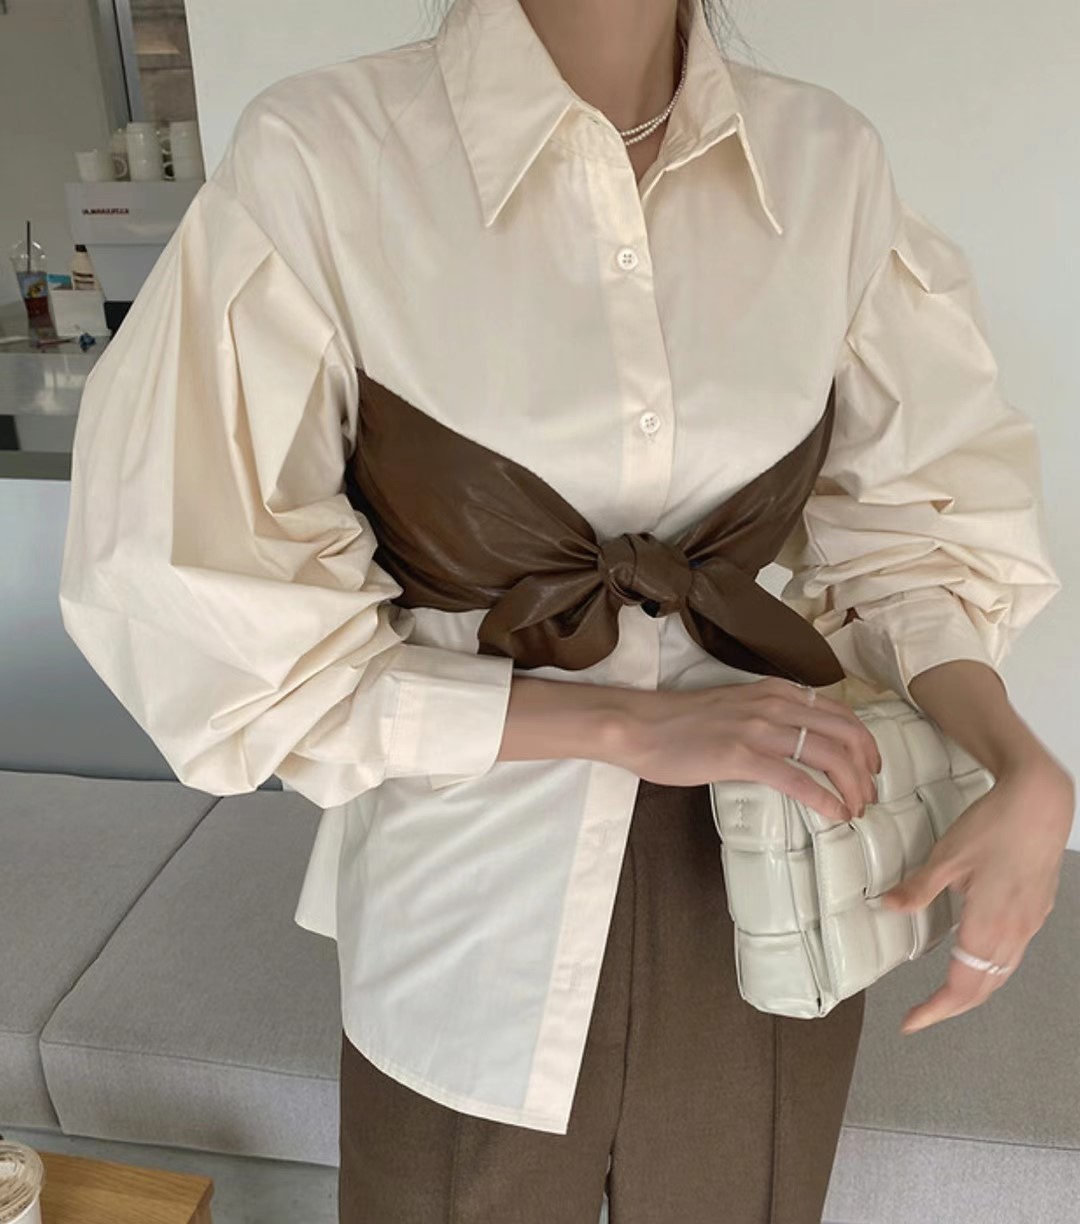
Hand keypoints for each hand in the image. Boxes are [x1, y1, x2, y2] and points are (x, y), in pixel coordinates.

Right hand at [617, 675, 881, 823]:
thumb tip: (793, 743)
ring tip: (856, 808)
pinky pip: (798, 780)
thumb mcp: (735, 706)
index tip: (871, 765)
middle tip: (870, 793)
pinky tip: (834, 814)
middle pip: (845, 732)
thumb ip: (767, 717)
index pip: (839, 711)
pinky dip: (824, 799)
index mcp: (775, 691)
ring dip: (852, 785)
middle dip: (867, 766)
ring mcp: (758, 729)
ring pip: (829, 755)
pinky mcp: (741, 756)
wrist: (638, 726)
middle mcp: (774, 704)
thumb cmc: (679, 721)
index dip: (865, 741)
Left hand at [877, 754, 1074, 1034]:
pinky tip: (977, 957)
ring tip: (946, 996)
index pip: (960, 987)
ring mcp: (1029, 924)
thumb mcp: (946, 856)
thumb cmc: (993, 826)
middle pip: (984, 989)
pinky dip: (992, 969)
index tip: (911, 1022)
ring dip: (974, 991)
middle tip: (923, 1015)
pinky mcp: (1037, 910)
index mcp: (987, 926)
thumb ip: (918, 888)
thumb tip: (885, 907)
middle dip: (952, 1008)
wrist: (1040, 803)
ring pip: (1002, 974)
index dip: (935, 1010)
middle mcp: (1013, 934)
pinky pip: (1014, 954)